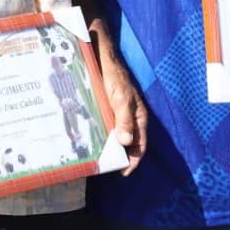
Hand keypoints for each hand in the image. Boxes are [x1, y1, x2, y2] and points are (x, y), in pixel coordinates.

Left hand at [97, 41, 146, 174]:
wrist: (102, 57)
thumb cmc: (115, 77)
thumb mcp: (121, 99)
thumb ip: (125, 119)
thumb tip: (126, 143)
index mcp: (139, 118)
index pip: (139, 145)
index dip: (133, 160)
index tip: (123, 172)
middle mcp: (129, 119)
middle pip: (126, 143)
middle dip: (119, 156)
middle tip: (105, 167)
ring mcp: (117, 114)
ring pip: (115, 136)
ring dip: (108, 147)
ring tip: (96, 158)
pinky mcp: (106, 109)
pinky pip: (105, 127)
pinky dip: (100, 136)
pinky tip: (90, 142)